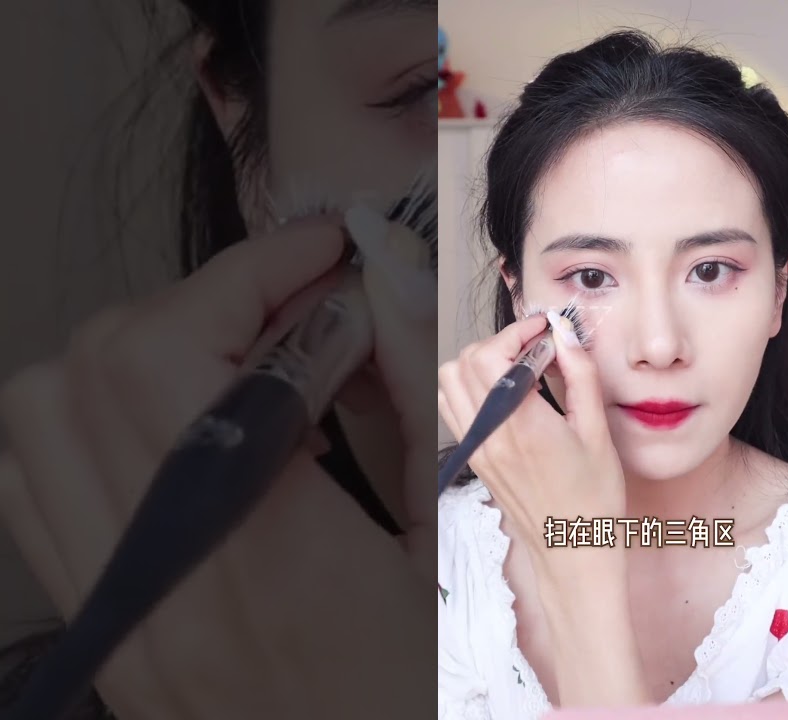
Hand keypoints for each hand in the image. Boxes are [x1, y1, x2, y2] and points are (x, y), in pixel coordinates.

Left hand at [0, 217, 432, 719]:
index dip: (254, 269)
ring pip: (43, 413)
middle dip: (210, 299)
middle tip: (307, 308)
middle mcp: (161, 582)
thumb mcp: (464, 548)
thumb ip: (423, 400)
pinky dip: (98, 420)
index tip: (326, 250)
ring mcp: (118, 610)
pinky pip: (37, 483)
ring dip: (144, 353)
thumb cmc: (432, 693)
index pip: (182, 354)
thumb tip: (392, 277)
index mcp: (265, 558)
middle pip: (100, 366)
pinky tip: (200, 435)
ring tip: (252, 371)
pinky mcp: (107, 627)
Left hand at [436, 315, 624, 574]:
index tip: (544, 330)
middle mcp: (489, 435)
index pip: (492, 355)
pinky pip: (455, 410)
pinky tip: (509, 398)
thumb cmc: (593, 501)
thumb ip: (581, 376)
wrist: (573, 555)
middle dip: (498, 343)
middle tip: (534, 347)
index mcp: (522, 425)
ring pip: (450, 384)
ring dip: (479, 365)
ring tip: (519, 371)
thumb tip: (565, 333)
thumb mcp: (598, 433)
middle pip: (464, 363)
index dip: (516, 331)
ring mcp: (477, 449)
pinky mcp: (476, 461)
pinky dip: (472, 390)